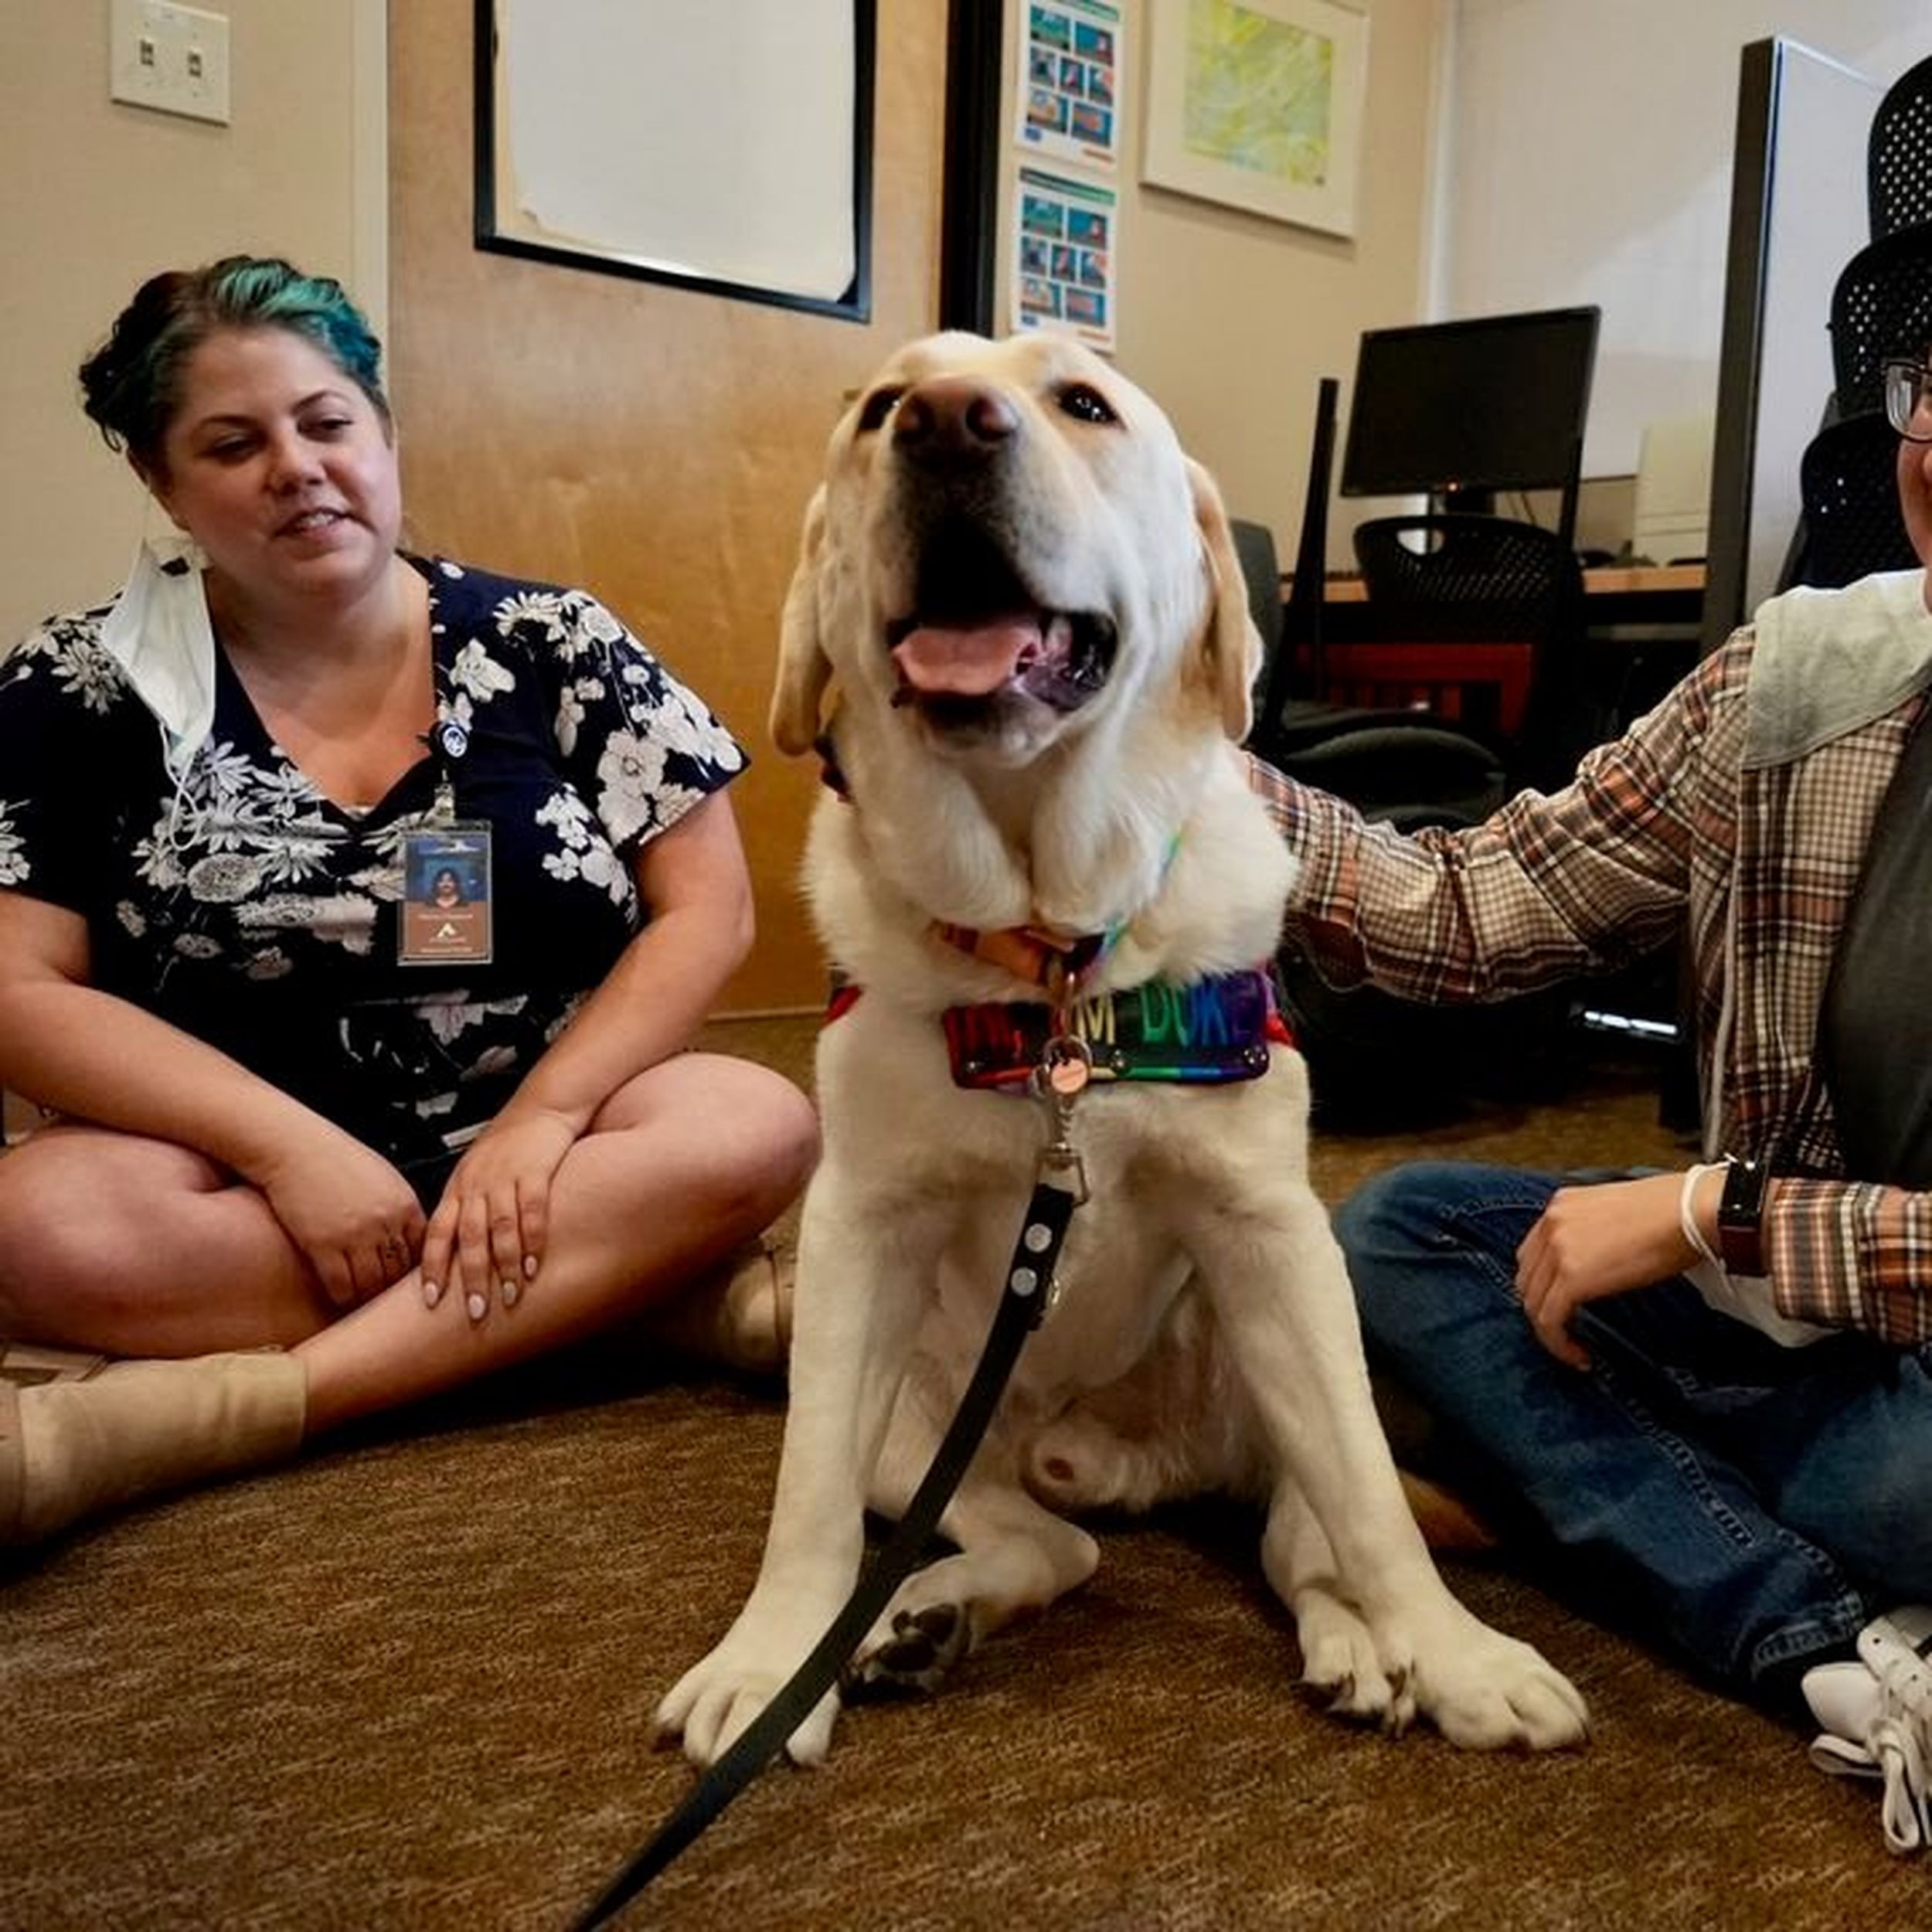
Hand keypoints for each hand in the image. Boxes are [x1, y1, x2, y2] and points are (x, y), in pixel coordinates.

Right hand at [252, 1126, 425, 1309]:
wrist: (294, 1147)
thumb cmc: (334, 1159)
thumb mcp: (382, 1177)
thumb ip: (398, 1207)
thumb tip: (409, 1234)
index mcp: (404, 1204)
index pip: (421, 1251)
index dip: (414, 1272)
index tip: (409, 1284)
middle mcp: (385, 1221)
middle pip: (398, 1271)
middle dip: (393, 1290)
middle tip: (388, 1304)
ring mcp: (356, 1235)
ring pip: (372, 1283)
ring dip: (368, 1298)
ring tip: (365, 1307)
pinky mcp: (324, 1245)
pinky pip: (341, 1285)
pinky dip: (343, 1298)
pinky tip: (341, 1299)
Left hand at [420, 1108, 577, 1321]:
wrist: (544, 1103)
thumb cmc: (511, 1141)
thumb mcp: (476, 1171)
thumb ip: (466, 1207)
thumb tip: (455, 1253)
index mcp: (459, 1187)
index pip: (437, 1231)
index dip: (433, 1266)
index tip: (431, 1299)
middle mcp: (478, 1184)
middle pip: (469, 1236)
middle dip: (471, 1277)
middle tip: (475, 1311)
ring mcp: (505, 1177)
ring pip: (500, 1227)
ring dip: (505, 1265)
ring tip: (511, 1295)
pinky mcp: (536, 1170)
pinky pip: (533, 1209)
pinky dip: (534, 1239)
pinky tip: (536, 1262)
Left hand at [1513, 1172, 1699, 1369]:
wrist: (1692, 1211)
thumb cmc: (1675, 1211)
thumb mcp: (1618, 1212)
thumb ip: (1595, 1234)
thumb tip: (1597, 1264)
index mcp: (1562, 1204)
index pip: (1533, 1252)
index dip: (1543, 1284)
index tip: (1564, 1306)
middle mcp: (1552, 1222)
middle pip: (1527, 1277)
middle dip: (1543, 1307)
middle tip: (1567, 1329)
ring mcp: (1558, 1248)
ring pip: (1533, 1302)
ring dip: (1550, 1331)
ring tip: (1575, 1348)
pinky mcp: (1573, 1276)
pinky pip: (1549, 1319)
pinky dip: (1559, 1344)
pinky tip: (1581, 1357)